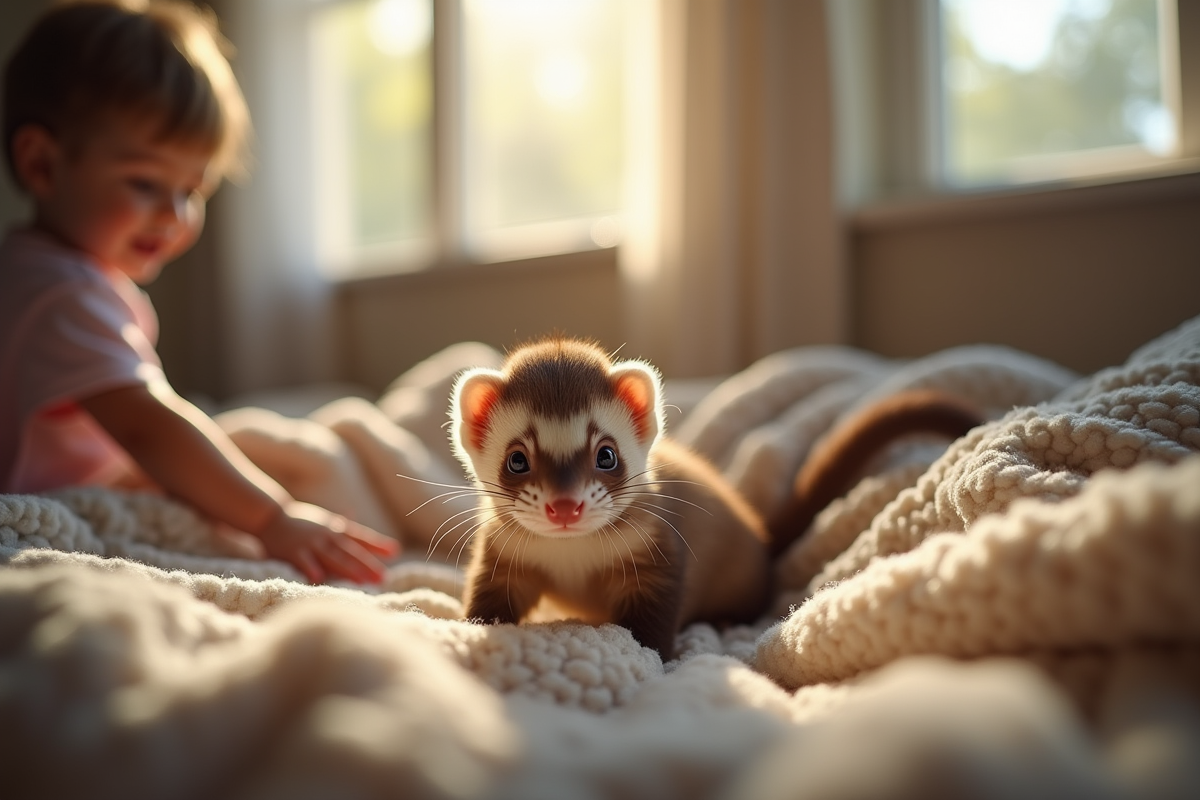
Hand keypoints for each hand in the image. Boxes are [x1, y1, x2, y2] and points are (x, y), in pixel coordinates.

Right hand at [255, 501, 399, 583]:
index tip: (394, 552)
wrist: (272, 518)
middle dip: (367, 564)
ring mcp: (311, 544)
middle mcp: (327, 536)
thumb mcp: (328, 523)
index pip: (360, 537)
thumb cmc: (304, 523)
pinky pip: (304, 562)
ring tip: (362, 581)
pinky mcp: (294, 552)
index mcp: (336, 529)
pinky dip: (312, 569)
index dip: (377, 544)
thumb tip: (366, 537)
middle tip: (383, 577)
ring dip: (347, 569)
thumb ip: (348, 530)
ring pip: (332, 557)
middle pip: (350, 551)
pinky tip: (320, 579)